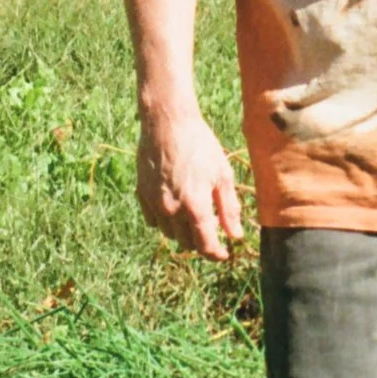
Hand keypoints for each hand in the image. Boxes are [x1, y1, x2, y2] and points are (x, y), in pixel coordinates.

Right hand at [136, 105, 244, 259]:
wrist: (168, 123)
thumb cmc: (200, 145)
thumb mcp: (222, 175)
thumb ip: (229, 209)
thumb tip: (235, 236)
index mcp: (195, 206)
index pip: (205, 245)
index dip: (217, 254)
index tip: (225, 254)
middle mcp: (172, 210)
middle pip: (187, 243)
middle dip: (202, 241)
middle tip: (213, 228)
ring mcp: (154, 203)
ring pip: (170, 234)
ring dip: (184, 232)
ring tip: (195, 215)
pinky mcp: (142, 195)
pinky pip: (154, 221)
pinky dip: (166, 221)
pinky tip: (175, 207)